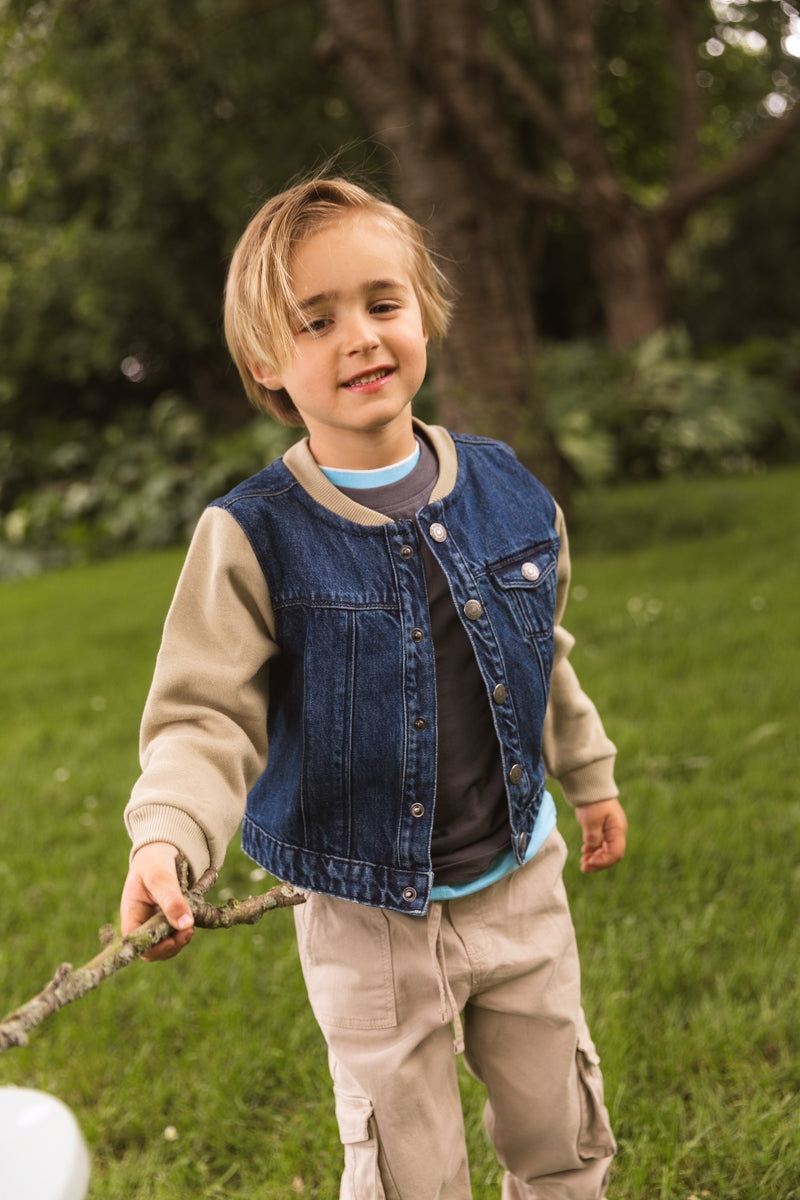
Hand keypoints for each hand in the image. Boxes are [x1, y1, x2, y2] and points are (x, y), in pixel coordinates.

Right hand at [120, 842, 194, 960]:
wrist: (164, 848)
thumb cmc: (155, 860)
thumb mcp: (160, 875)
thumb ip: (171, 898)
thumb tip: (185, 924)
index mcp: (131, 913)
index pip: (137, 943)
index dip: (153, 948)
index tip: (171, 941)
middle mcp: (142, 922)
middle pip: (153, 948)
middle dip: (171, 945)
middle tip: (188, 932)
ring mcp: (156, 922)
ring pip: (167, 944)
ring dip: (180, 939)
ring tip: (191, 926)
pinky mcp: (170, 919)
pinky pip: (177, 933)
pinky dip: (185, 930)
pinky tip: (193, 920)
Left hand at [574, 798, 626, 872]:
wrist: (589, 787)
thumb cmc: (592, 801)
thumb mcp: (591, 819)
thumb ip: (593, 836)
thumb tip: (592, 848)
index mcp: (618, 830)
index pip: (615, 853)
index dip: (603, 861)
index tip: (589, 863)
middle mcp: (616, 832)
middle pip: (611, 854)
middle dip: (598, 863)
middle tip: (584, 867)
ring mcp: (610, 831)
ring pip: (605, 851)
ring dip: (595, 858)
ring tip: (583, 863)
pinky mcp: (602, 829)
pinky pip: (600, 845)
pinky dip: (593, 851)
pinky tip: (584, 853)